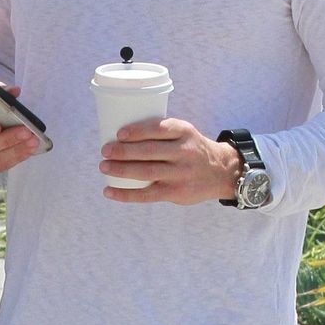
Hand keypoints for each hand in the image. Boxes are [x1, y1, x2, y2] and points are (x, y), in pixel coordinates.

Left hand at [100, 117, 241, 204]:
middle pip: (149, 152)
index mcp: (184, 132)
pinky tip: (109, 191)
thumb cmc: (192, 149)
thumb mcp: (185, 133)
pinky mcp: (175, 193)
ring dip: (121, 170)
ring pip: (146, 172)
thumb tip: (120, 136)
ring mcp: (179, 174)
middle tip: (105, 150)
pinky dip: (125, 194)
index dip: (138, 131)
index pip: (159, 129)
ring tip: (104, 167)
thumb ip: (162, 133)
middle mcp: (184, 152)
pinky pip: (147, 195)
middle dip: (124, 151)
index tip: (119, 134)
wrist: (221, 172)